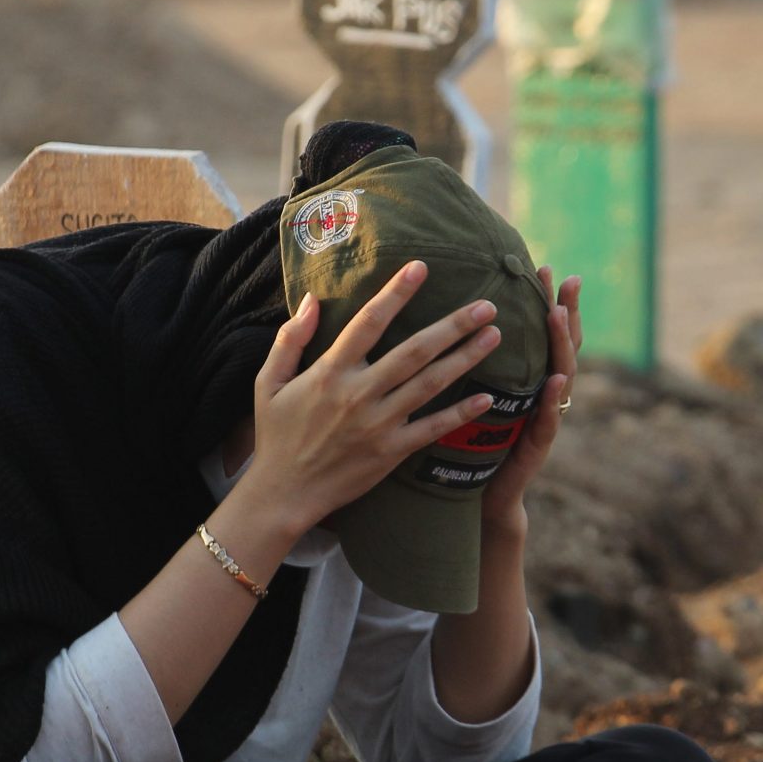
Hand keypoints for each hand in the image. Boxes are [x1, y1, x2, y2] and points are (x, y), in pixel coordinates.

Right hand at [238, 261, 500, 537]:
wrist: (284, 494)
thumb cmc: (277, 436)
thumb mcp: (268, 382)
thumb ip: (290, 338)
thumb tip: (311, 298)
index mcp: (330, 371)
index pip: (368, 322)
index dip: (396, 293)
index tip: (421, 268)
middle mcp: (359, 394)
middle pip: (414, 351)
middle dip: (453, 325)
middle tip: (487, 304)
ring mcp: (379, 424)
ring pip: (430, 384)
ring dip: (465, 358)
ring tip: (494, 335)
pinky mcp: (391, 452)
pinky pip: (433, 429)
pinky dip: (461, 414)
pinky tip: (488, 398)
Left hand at [481, 269, 581, 528]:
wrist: (484, 499)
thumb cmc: (473, 446)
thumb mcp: (475, 395)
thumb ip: (474, 363)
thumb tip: (447, 321)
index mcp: (526, 380)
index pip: (541, 333)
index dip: (546, 301)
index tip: (543, 267)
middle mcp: (542, 395)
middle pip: (562, 345)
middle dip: (566, 311)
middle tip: (568, 280)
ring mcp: (544, 419)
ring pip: (564, 375)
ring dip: (562, 345)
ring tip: (558, 315)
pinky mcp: (537, 448)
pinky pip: (549, 421)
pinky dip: (554, 401)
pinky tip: (557, 380)